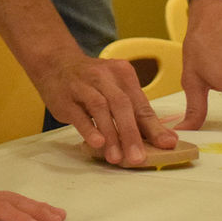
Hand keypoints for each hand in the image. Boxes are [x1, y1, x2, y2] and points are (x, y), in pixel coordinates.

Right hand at [34, 54, 177, 166]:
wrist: (55, 63)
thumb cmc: (92, 82)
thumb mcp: (116, 90)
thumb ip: (137, 114)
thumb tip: (164, 140)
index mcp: (123, 74)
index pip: (141, 104)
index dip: (154, 126)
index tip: (166, 145)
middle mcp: (104, 76)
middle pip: (122, 105)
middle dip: (131, 134)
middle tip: (138, 158)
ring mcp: (83, 85)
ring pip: (101, 108)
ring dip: (110, 134)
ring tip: (117, 157)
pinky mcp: (65, 97)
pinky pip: (78, 114)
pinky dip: (89, 128)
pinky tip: (97, 143)